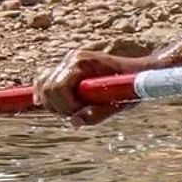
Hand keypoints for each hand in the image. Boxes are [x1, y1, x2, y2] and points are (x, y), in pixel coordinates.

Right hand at [32, 49, 153, 126]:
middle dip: (58, 106)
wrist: (139, 72)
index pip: (56, 87)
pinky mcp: (67, 68)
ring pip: (42, 84)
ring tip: (73, 109)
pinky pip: (45, 81)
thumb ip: (96, 115)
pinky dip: (49, 95)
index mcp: (83, 62)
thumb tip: (74, 122)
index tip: (77, 113)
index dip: (64, 106)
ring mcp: (68, 61)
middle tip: (78, 113)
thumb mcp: (117, 104)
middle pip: (46, 87)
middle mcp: (72, 58)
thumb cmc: (132, 86)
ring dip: (52, 102)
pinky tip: (63, 105)